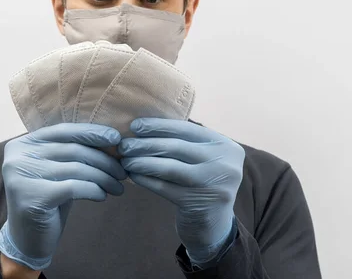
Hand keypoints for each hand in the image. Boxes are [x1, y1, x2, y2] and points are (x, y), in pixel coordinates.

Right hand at [0, 123, 126, 270]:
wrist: (27, 240)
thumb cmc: (48, 200)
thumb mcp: (57, 170)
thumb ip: (72, 151)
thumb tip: (111, 138)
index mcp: (22, 144)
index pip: (64, 131)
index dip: (92, 133)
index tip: (116, 138)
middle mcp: (17, 156)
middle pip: (73, 150)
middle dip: (104, 160)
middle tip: (123, 171)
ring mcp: (22, 176)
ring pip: (76, 168)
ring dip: (104, 177)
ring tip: (118, 186)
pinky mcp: (32, 197)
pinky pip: (74, 187)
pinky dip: (94, 190)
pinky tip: (103, 196)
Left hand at [118, 118, 244, 264]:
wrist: (213, 226)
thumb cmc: (202, 184)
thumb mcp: (205, 160)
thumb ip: (188, 142)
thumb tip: (147, 123)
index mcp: (227, 147)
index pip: (187, 129)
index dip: (159, 126)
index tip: (135, 126)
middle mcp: (225, 164)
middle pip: (177, 147)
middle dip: (146, 144)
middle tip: (124, 144)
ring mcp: (213, 185)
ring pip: (169, 167)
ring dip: (142, 162)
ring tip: (125, 160)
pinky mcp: (197, 204)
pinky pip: (164, 187)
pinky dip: (145, 179)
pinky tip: (133, 175)